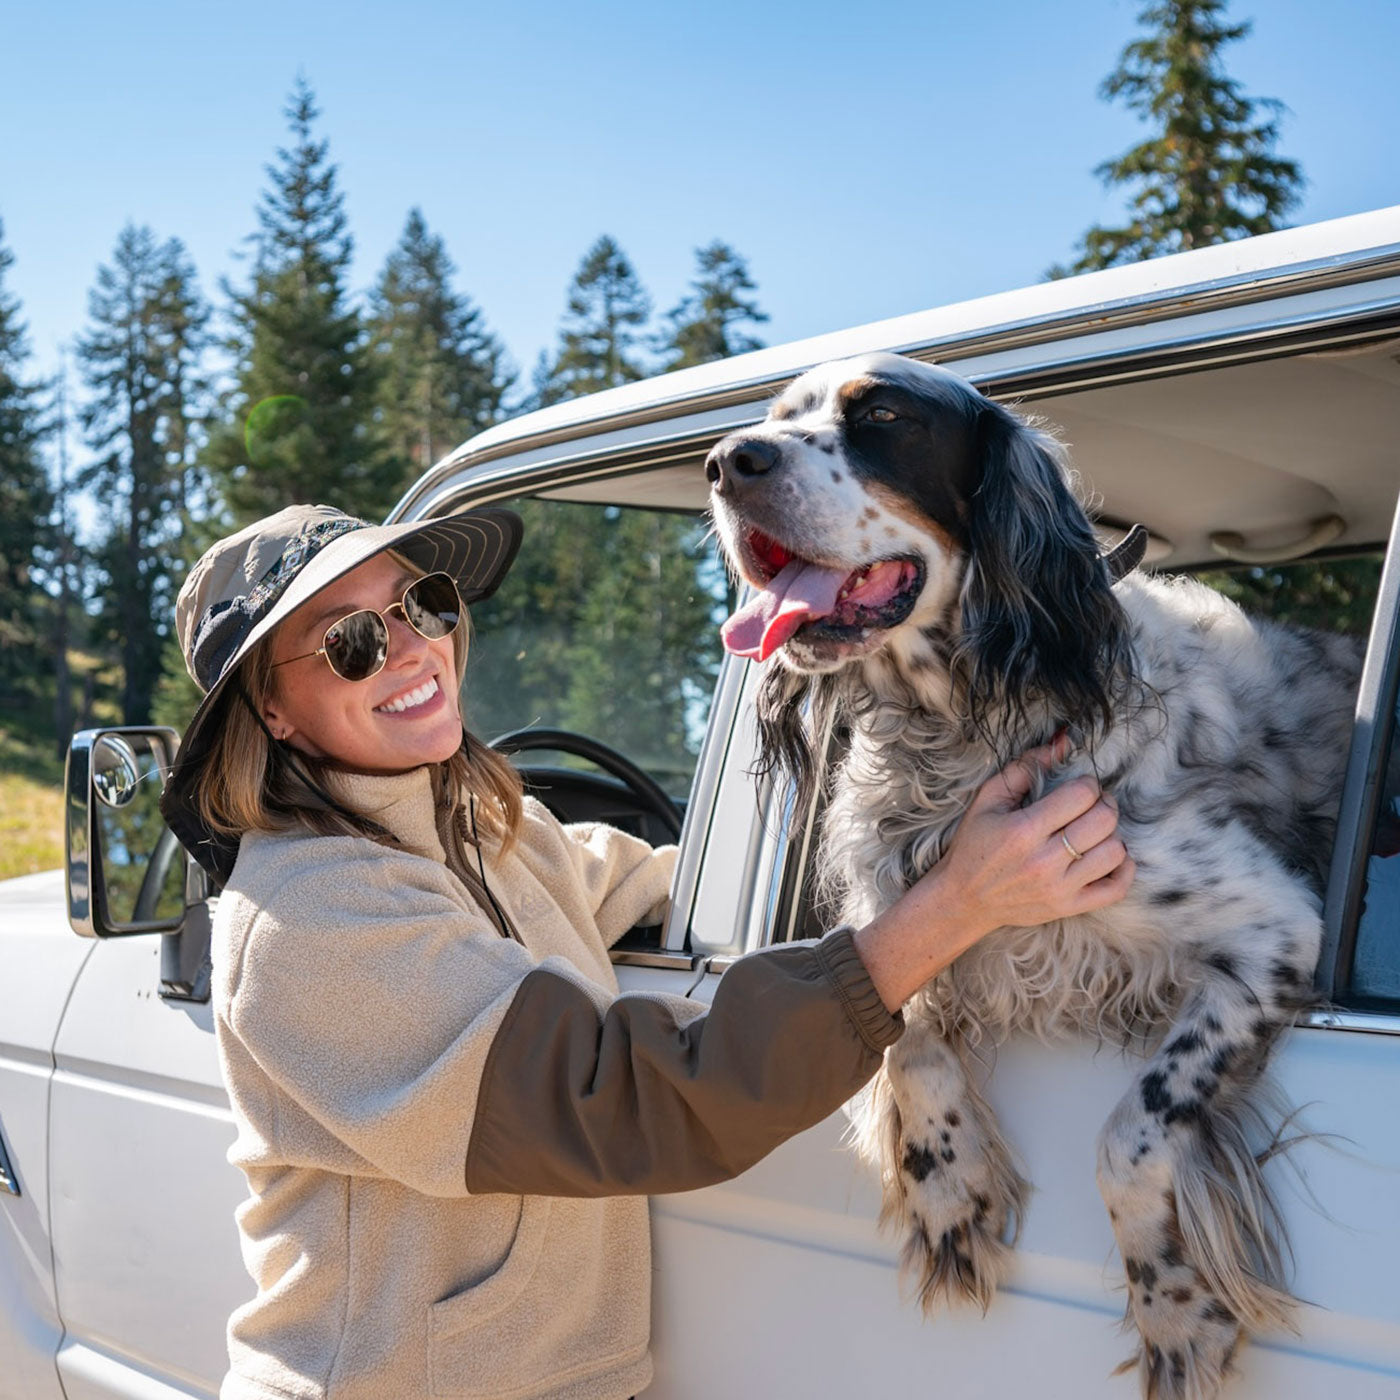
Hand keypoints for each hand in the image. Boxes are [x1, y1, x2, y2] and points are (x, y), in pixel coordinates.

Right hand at [939, 739, 1133, 934]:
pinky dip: (1123, 868)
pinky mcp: (1069, 907)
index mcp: (1023, 831)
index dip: (1087, 784)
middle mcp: (1044, 861)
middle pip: (1103, 821)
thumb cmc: (974, 846)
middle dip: (1104, 803)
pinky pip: (1116, 888)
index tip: (1079, 787)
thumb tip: (1063, 742)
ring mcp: (1059, 888)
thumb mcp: (988, 800)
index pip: (1081, 795)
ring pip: (1114, 852)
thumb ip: (1024, 767)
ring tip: (1095, 831)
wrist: (964, 899)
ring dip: (1111, 834)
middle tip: (1092, 804)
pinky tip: (1109, 855)